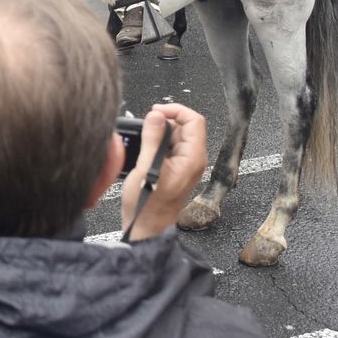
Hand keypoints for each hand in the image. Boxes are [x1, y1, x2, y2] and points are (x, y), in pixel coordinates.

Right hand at [120, 103, 208, 239]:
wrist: (146, 226)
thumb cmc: (147, 205)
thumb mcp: (146, 168)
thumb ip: (152, 140)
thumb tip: (156, 116)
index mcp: (192, 158)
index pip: (194, 120)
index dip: (175, 110)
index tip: (156, 111)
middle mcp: (193, 160)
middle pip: (185, 126)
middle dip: (165, 121)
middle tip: (145, 126)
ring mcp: (185, 164)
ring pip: (176, 135)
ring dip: (159, 133)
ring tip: (143, 142)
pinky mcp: (176, 168)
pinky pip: (170, 146)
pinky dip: (158, 143)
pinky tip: (145, 151)